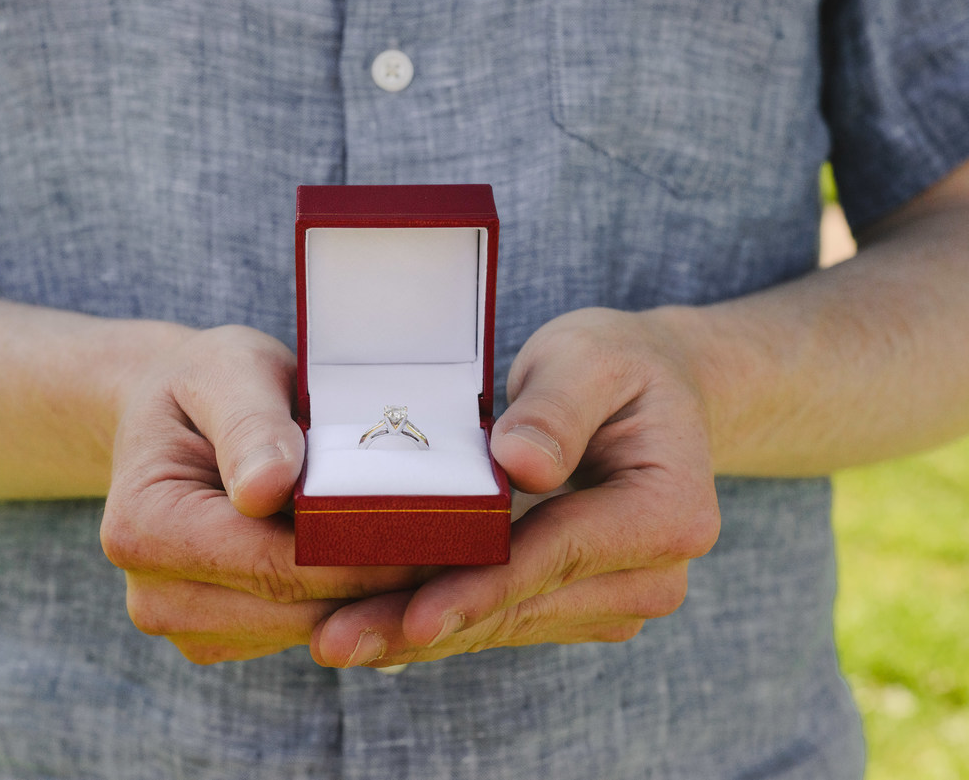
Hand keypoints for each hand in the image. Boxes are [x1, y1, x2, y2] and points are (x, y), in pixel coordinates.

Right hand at [100, 325, 425, 663]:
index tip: (442, 534)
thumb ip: (247, 424)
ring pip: (308, 630)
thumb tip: (266, 490)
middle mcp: (154, 594)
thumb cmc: (207, 385)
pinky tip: (396, 565)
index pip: (272, 562)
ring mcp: (185, 623)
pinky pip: (302, 632)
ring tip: (445, 554)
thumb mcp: (225, 370)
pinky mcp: (219, 636)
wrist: (178, 418)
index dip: (361, 556)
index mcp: (141, 528)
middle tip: (468, 550)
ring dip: (377, 600)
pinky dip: (353, 604)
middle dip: (383, 584)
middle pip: (295, 609)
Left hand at [310, 308, 720, 667]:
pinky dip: (435, 618)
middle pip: (519, 607)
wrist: (653, 392)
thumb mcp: (592, 357)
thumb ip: (559, 408)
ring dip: (414, 634)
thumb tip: (521, 465)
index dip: (480, 588)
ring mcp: (616, 596)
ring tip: (335, 640)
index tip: (413, 619)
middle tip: (333, 644)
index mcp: (668, 514)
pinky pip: (499, 615)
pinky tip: (370, 628)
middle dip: (421, 627)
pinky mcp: (579, 602)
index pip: (557, 557)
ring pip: (501, 624)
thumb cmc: (617, 365)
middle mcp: (651, 573)